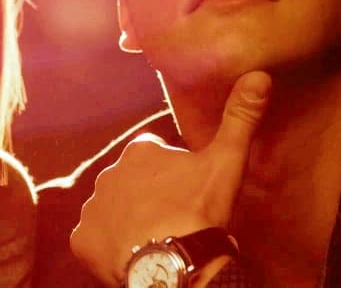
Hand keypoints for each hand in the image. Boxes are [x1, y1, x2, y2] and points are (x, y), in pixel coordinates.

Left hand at [69, 71, 270, 285]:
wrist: (175, 263)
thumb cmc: (200, 210)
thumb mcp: (226, 161)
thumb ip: (240, 118)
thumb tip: (258, 75)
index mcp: (140, 152)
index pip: (154, 159)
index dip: (172, 177)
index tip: (188, 194)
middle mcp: (108, 173)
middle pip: (131, 185)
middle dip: (147, 198)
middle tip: (172, 218)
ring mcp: (93, 207)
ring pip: (112, 211)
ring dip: (127, 222)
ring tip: (154, 239)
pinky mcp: (82, 239)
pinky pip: (93, 240)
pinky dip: (107, 247)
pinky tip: (131, 254)